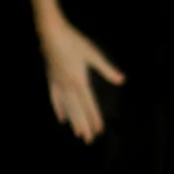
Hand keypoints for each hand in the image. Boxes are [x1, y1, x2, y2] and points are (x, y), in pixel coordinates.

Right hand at [38, 16, 123, 142]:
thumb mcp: (93, 54)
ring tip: (78, 134)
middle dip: (84, 126)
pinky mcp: (51, 80)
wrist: (52, 34)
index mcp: (80, 81)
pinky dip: (59, 109)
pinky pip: (55, 99)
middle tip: (89, 140)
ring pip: (67, 108)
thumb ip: (106, 69)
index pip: (90, 105)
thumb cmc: (74, 42)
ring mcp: (59, 84)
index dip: (95, 119)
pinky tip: (61, 119)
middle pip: (78, 110)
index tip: (99, 130)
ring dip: (73, 121)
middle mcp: (69, 86)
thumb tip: (121, 80)